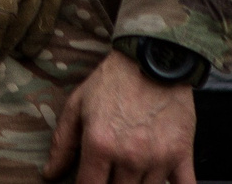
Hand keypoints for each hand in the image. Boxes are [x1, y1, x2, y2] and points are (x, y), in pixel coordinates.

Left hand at [46, 49, 197, 183]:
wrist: (152, 59)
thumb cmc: (112, 82)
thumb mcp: (77, 105)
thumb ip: (62, 143)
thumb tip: (50, 174)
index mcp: (100, 145)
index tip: (88, 181)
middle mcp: (129, 157)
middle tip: (109, 170)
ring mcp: (158, 158)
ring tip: (129, 170)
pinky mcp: (182, 155)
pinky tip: (160, 182)